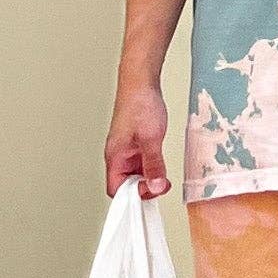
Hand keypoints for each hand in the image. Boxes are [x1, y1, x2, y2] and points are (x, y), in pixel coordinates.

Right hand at [104, 76, 170, 199]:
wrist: (141, 81)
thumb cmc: (140, 103)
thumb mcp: (151, 139)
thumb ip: (153, 165)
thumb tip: (155, 187)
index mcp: (115, 156)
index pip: (116, 189)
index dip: (134, 196)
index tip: (152, 191)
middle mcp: (117, 155)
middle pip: (126, 184)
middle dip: (144, 187)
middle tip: (161, 184)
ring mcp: (125, 149)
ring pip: (134, 173)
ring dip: (148, 176)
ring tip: (162, 174)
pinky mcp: (134, 143)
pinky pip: (140, 162)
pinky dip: (150, 166)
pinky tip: (160, 162)